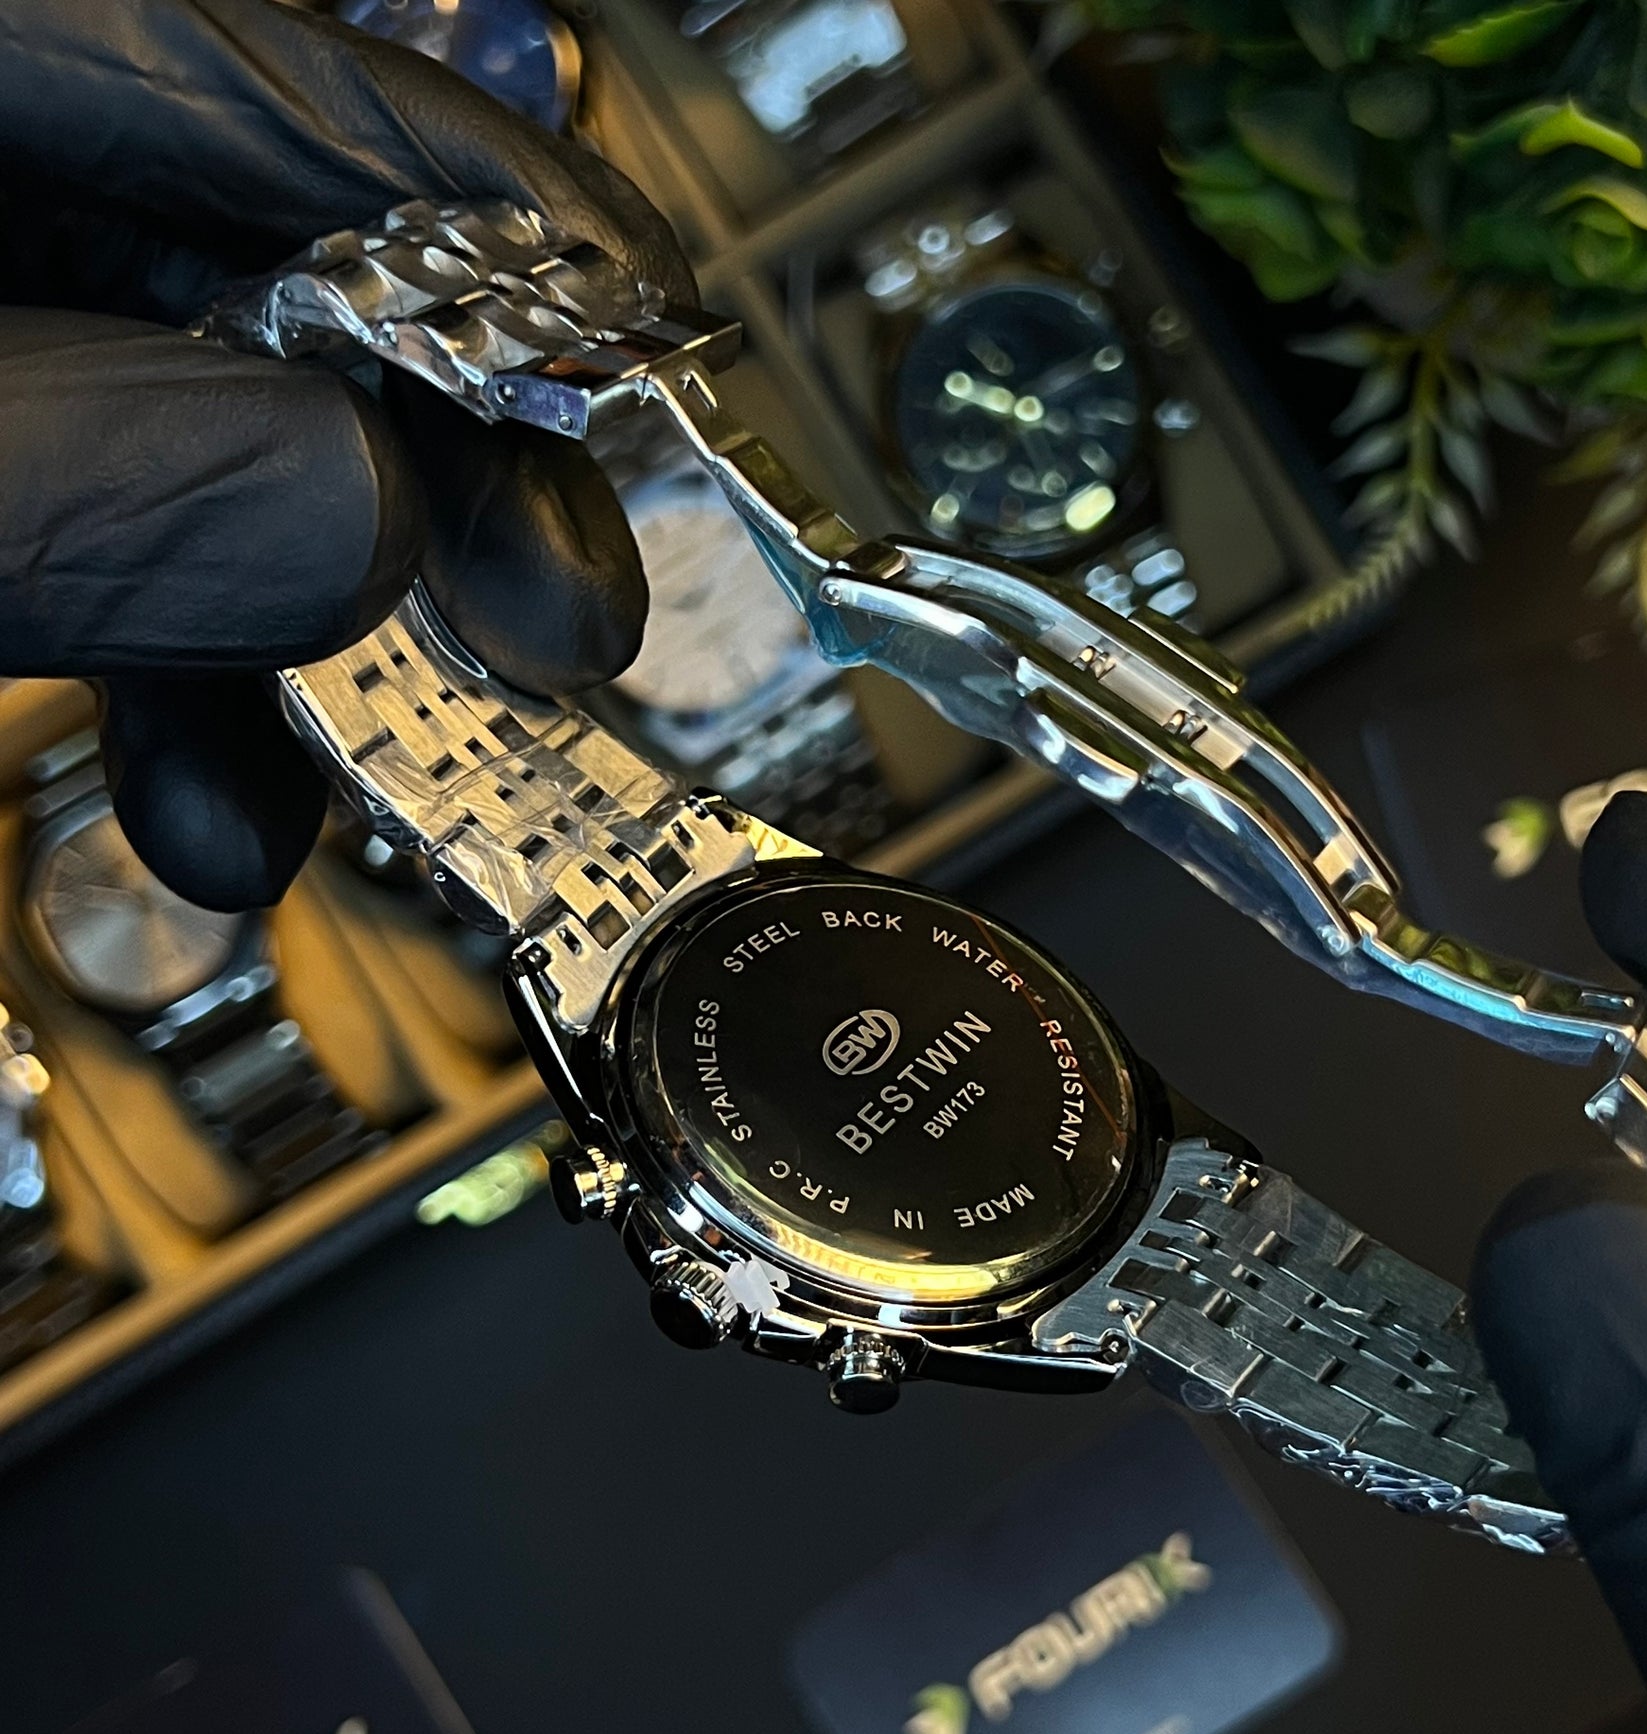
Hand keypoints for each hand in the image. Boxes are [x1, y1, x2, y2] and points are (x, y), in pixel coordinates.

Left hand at [0, 0, 692, 907]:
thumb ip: (90, 484)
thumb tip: (362, 522)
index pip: (278, 85)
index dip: (500, 217)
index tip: (656, 343)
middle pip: (284, 293)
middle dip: (439, 481)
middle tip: (565, 617)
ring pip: (219, 460)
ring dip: (322, 646)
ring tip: (399, 775)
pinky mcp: (5, 479)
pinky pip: (122, 562)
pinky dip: (188, 699)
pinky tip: (231, 809)